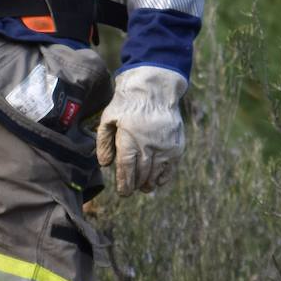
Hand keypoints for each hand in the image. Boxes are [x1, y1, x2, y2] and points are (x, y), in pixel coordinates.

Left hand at [96, 66, 186, 195]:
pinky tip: (157, 180)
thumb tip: (105, 164)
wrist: (154, 88)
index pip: (126, 169)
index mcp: (129, 139)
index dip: (124, 183)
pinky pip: (170, 168)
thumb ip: (104, 142)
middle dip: (135, 185)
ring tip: (143, 187)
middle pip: (141, 174)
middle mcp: (148, 145)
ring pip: (156, 173)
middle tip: (131, 190)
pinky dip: (164, 177)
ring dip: (149, 183)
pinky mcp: (176, 145)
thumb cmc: (127, 103)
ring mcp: (164, 146)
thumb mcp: (108, 118)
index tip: (123, 191)